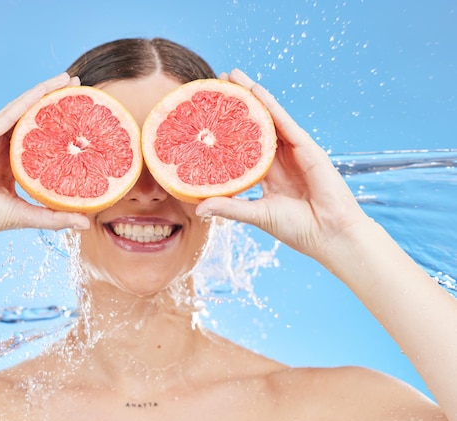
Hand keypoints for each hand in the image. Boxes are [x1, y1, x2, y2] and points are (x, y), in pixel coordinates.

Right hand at [0, 73, 89, 246]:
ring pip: (20, 110)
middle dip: (54, 100)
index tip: (82, 113)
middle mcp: (1, 148)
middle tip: (77, 85)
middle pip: (31, 118)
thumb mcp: (25, 215)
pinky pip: (6, 115)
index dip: (59, 124)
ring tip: (66, 79)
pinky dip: (25, 101)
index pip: (39, 138)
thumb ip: (53, 217)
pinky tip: (42, 91)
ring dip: (43, 92)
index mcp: (11, 164)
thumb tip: (84, 222)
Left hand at [196, 69, 368, 261]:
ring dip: (251, 95)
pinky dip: (270, 104)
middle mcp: (279, 159)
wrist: (330, 235)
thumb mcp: (257, 215)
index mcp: (267, 175)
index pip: (242, 146)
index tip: (207, 115)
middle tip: (216, 84)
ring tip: (231, 76)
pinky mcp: (307, 147)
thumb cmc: (297, 229)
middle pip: (254, 125)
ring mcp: (294, 151)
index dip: (226, 130)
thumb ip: (230, 208)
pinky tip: (255, 89)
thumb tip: (199, 208)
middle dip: (237, 105)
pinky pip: (284, 121)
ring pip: (268, 117)